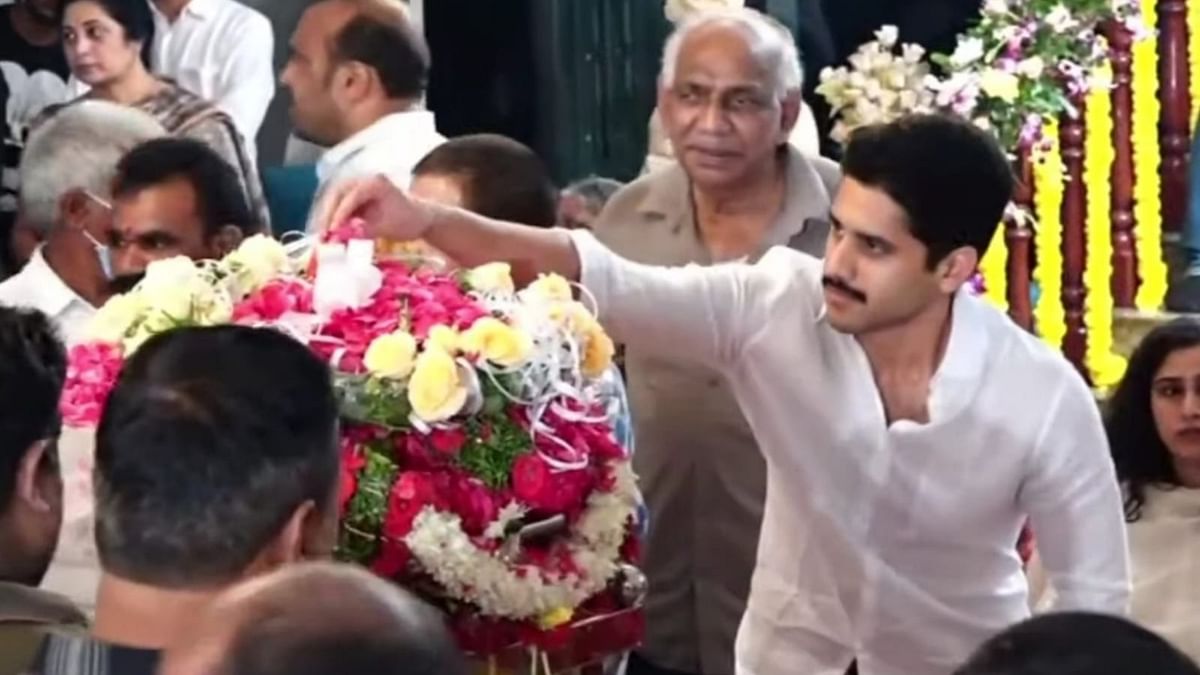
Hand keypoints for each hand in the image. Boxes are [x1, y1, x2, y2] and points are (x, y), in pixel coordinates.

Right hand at [314, 174, 434, 241]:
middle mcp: (365, 179)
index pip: (352, 196)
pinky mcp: (357, 195)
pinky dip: (335, 216)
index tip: (333, 230)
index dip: (340, 213)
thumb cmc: (409, 221)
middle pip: (338, 192)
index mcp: (376, 182)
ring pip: (336, 197)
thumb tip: (342, 235)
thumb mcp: (388, 227)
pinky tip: (331, 231)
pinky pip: (340, 203)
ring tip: (324, 233)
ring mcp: (360, 185)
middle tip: (322, 233)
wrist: (423, 218)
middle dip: (328, 213)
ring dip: (328, 214)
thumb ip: (365, 230)